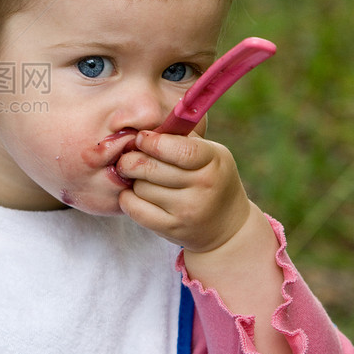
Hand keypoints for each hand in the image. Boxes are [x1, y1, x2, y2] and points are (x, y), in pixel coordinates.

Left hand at [116, 130, 250, 252]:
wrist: (226, 226)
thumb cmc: (210, 178)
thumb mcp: (208, 153)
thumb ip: (180, 137)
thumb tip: (145, 124)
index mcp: (213, 161)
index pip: (178, 149)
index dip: (152, 142)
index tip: (141, 138)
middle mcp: (203, 186)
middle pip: (150, 168)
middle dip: (131, 159)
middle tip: (129, 157)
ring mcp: (187, 210)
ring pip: (139, 187)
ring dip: (132, 180)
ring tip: (141, 177)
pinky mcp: (171, 228)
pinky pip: (134, 207)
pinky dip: (127, 198)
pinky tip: (135, 193)